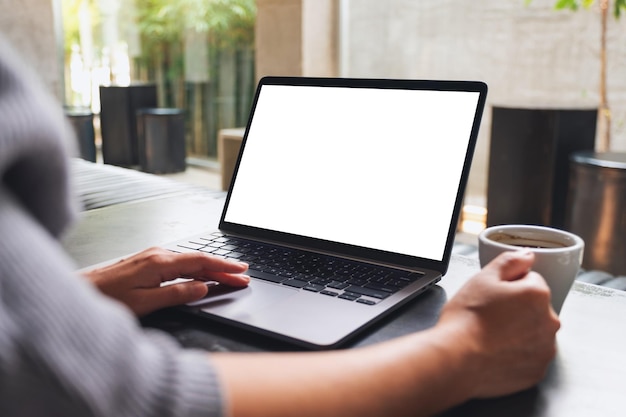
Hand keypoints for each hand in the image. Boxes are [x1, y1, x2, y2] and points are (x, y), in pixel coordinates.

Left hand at [82, 247, 249, 316]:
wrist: (78, 293)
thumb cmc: (106, 299)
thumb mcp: (145, 303)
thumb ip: (176, 294)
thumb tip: (202, 287)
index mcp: (160, 262)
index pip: (201, 262)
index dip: (224, 267)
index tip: (242, 271)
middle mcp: (157, 254)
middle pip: (199, 261)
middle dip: (223, 268)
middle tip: (243, 276)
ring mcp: (152, 256)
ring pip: (190, 262)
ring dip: (211, 269)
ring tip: (229, 276)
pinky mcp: (147, 262)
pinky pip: (179, 264)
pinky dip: (196, 269)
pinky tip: (201, 274)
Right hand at [438, 250, 560, 398]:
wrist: (456, 359)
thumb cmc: (467, 319)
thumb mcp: (483, 278)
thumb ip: (509, 262)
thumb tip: (527, 255)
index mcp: (537, 295)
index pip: (530, 281)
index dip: (508, 287)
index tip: (493, 297)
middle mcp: (549, 322)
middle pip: (535, 308)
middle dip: (518, 309)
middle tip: (490, 316)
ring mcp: (545, 350)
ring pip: (534, 333)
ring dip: (519, 332)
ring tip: (491, 336)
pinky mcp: (537, 372)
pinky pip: (530, 357)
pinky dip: (518, 355)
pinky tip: (496, 352)